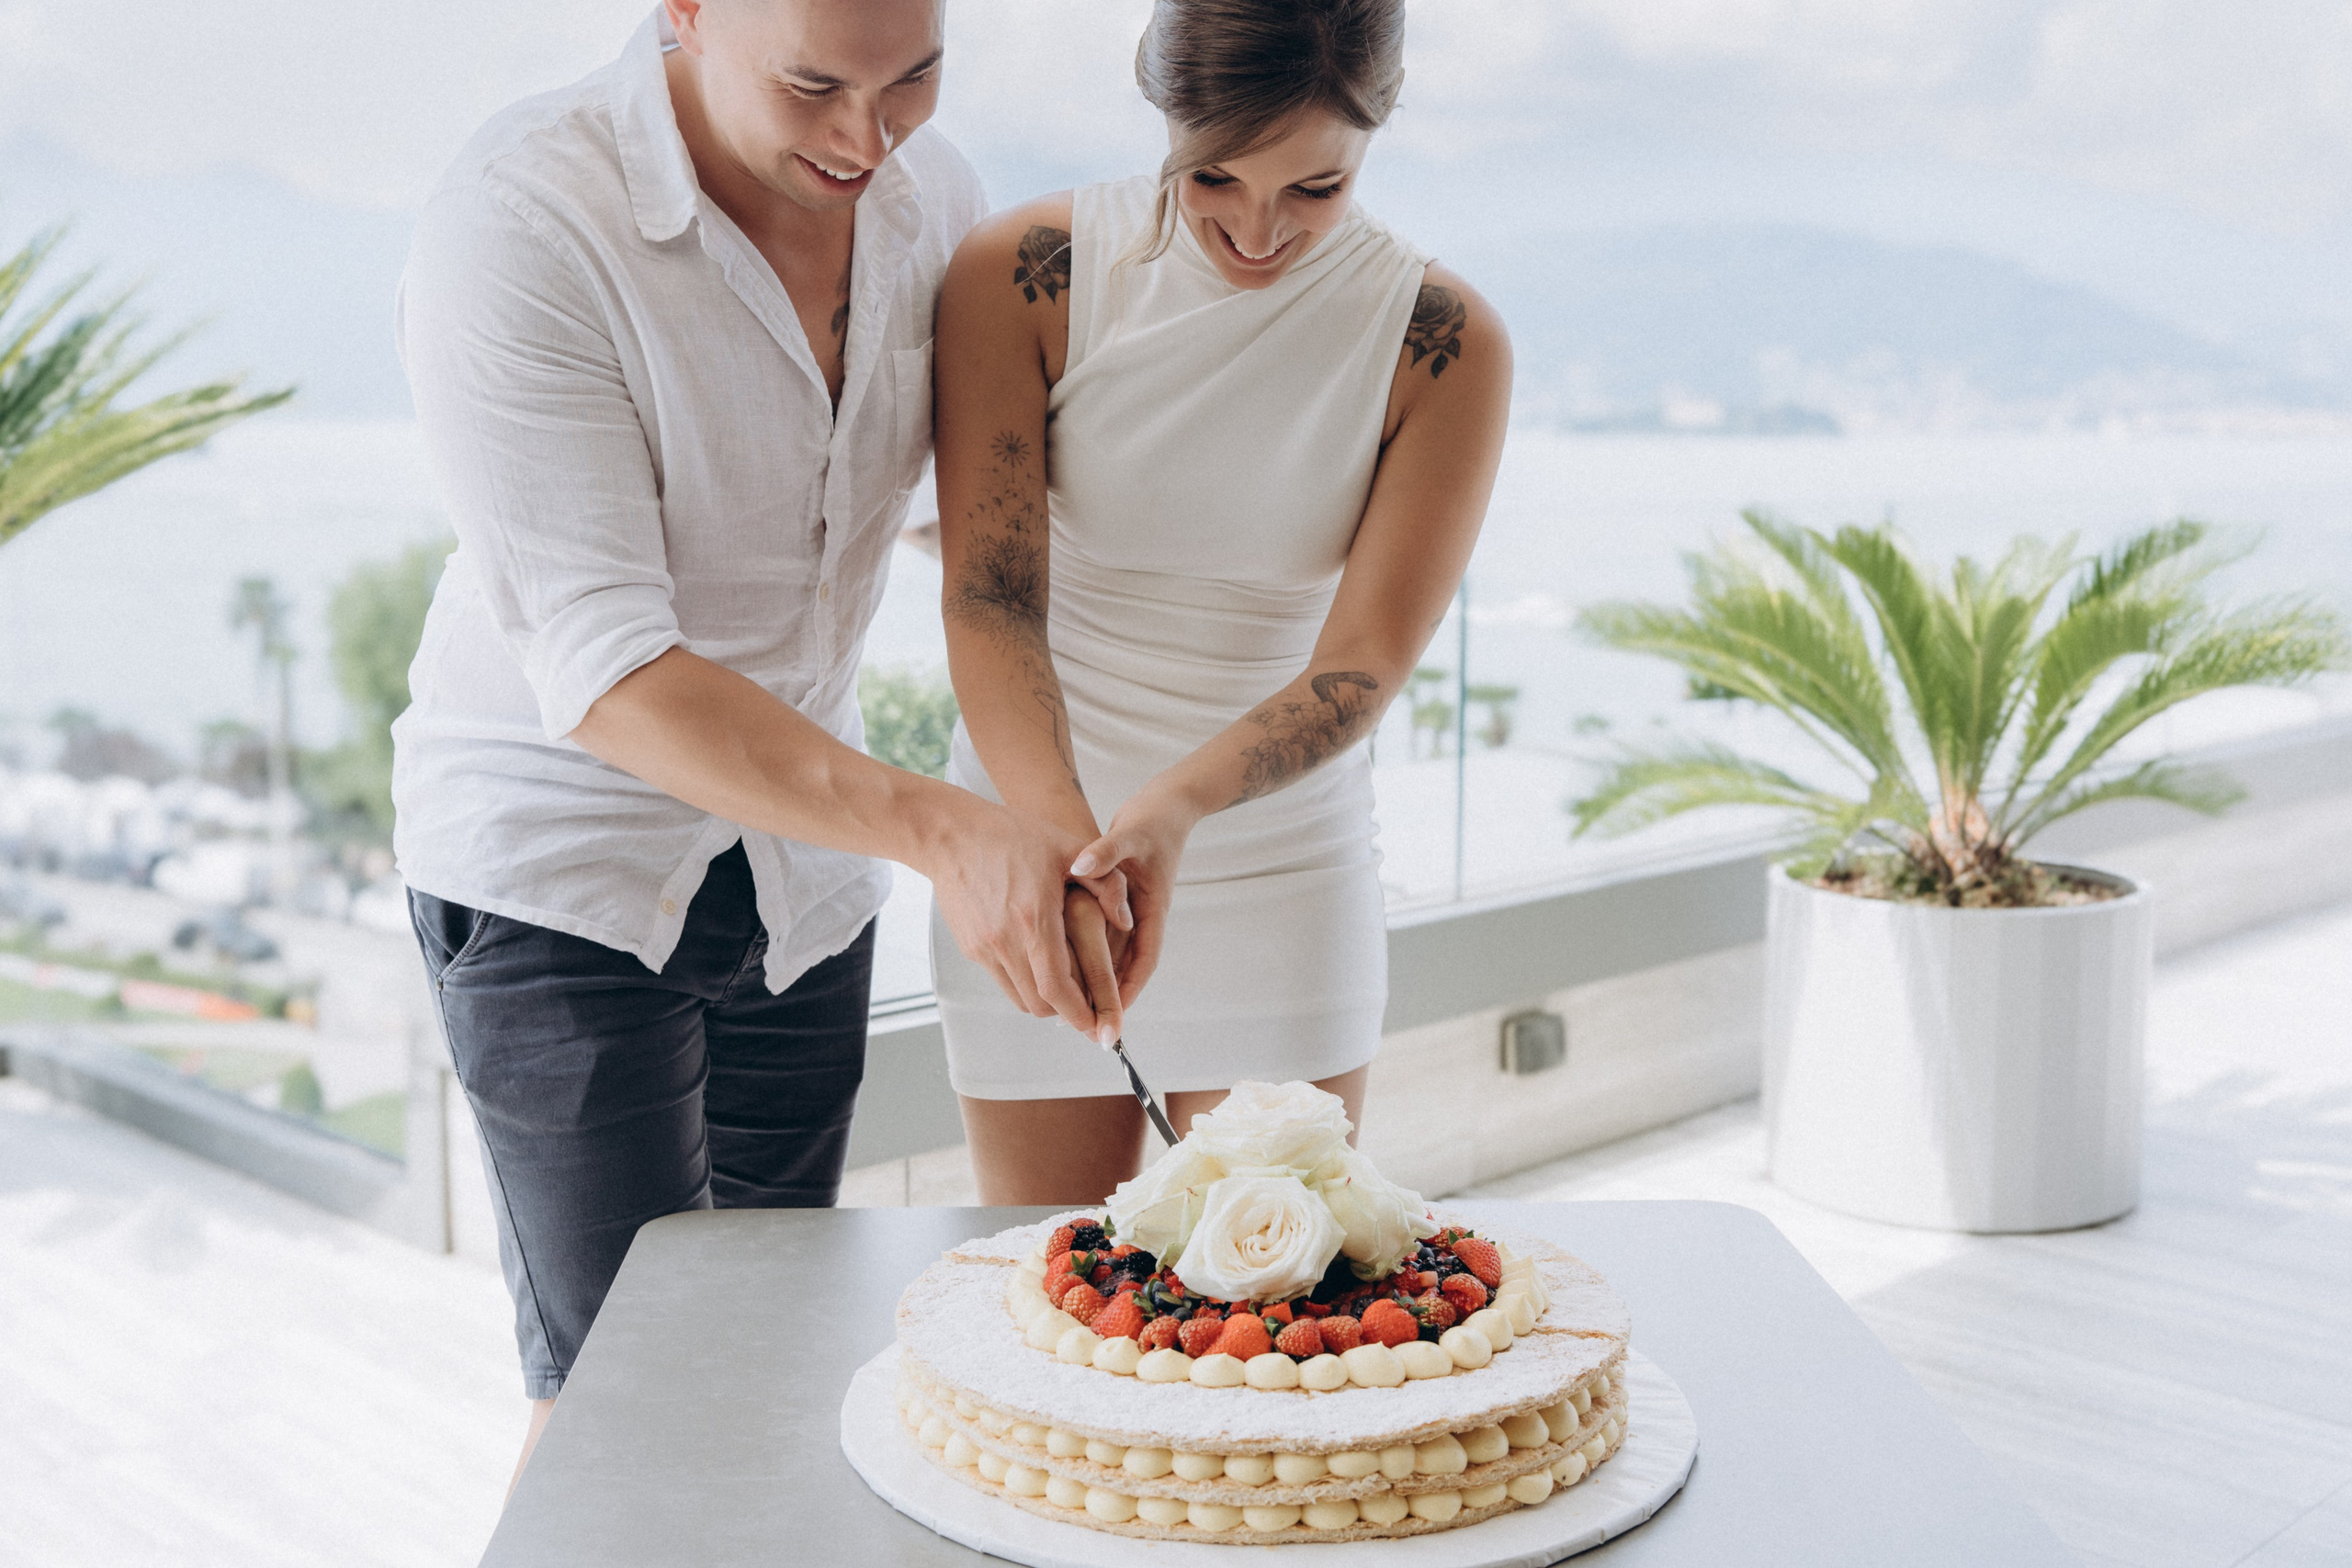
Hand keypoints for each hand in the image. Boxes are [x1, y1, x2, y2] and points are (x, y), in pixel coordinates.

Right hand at [924, 796, 1131, 1036]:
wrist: (951, 835)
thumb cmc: (1012, 836)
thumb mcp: (1068, 848)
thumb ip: (1107, 884)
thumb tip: (1127, 923)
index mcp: (1034, 918)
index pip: (1057, 987)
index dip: (1080, 1014)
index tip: (1099, 1026)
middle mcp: (1005, 940)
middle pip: (1040, 1003)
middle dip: (1069, 1013)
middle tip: (1091, 1009)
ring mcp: (984, 946)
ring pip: (1020, 998)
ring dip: (1047, 1001)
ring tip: (1068, 990)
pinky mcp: (971, 947)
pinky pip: (1003, 981)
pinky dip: (1025, 984)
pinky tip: (1039, 965)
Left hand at [1068, 782, 1200, 1009]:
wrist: (1166, 806)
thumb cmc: (1151, 821)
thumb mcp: (1130, 836)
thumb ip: (1105, 853)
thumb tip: (1079, 867)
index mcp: (1152, 910)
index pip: (1143, 961)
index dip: (1127, 991)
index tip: (1109, 1017)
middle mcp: (1142, 918)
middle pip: (1127, 969)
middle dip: (1107, 999)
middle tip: (1082, 1028)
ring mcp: (1130, 914)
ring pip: (1112, 958)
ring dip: (1094, 983)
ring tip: (1066, 1010)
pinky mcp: (1117, 906)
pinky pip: (1101, 939)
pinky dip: (1085, 957)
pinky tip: (1060, 970)